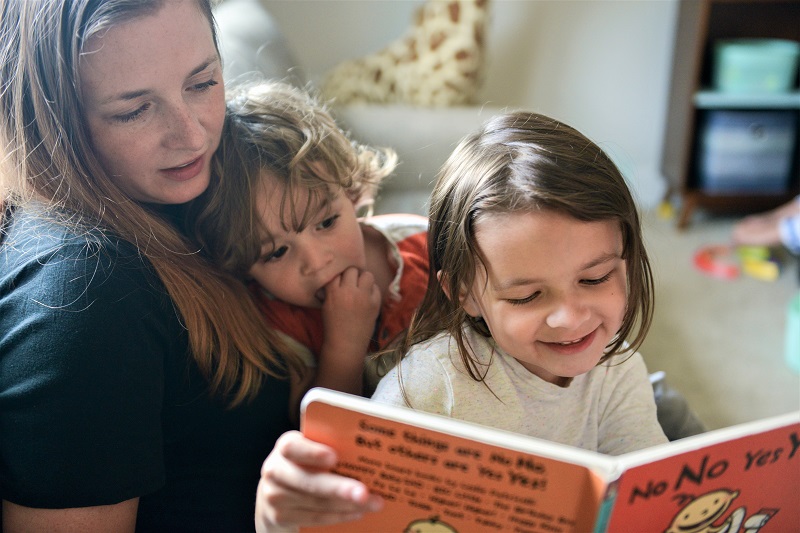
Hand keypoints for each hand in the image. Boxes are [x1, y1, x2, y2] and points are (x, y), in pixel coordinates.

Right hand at [255, 431, 382, 531]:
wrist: (277, 493)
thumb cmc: (305, 466)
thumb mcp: (311, 453)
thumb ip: (328, 450)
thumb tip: (366, 454)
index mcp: (286, 447)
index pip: (292, 447)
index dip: (312, 453)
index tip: (334, 458)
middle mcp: (275, 470)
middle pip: (308, 481)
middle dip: (339, 488)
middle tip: (364, 493)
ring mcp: (274, 496)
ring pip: (315, 503)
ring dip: (346, 505)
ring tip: (371, 504)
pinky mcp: (278, 517)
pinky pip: (313, 518)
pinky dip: (337, 516)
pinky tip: (356, 513)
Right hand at [320, 266, 380, 358]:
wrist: (346, 344)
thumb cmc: (332, 326)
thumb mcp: (325, 306)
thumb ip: (330, 290)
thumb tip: (335, 277)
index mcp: (333, 292)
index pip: (337, 272)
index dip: (339, 276)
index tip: (340, 281)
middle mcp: (349, 291)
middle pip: (352, 270)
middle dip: (351, 275)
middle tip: (351, 283)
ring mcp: (363, 297)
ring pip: (367, 275)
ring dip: (363, 279)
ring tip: (361, 287)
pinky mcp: (375, 304)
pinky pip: (376, 288)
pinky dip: (372, 290)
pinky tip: (368, 297)